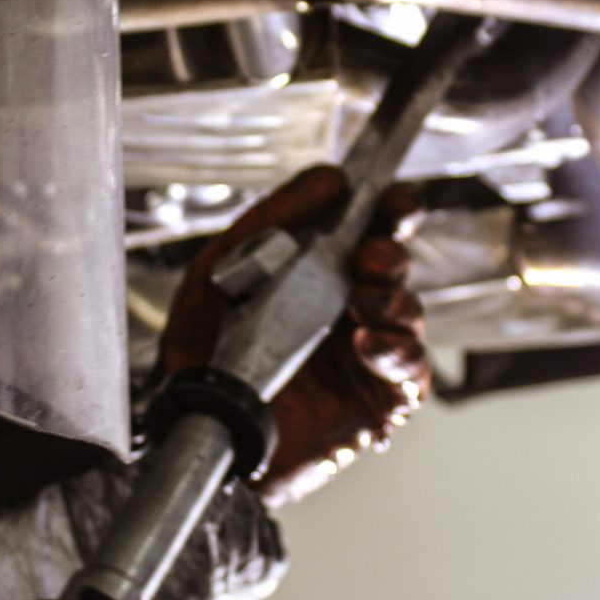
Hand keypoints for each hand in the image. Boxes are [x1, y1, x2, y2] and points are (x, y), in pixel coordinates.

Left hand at [160, 166, 429, 507]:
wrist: (190, 421)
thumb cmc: (201, 351)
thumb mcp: (220, 266)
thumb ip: (273, 216)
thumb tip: (330, 177)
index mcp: (319, 271)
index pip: (373, 229)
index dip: (394, 210)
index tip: (392, 203)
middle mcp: (349, 309)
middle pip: (398, 266)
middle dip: (392, 253)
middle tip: (371, 255)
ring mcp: (366, 355)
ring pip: (410, 313)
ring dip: (392, 299)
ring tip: (360, 302)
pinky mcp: (377, 401)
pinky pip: (409, 370)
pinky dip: (393, 351)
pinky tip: (364, 344)